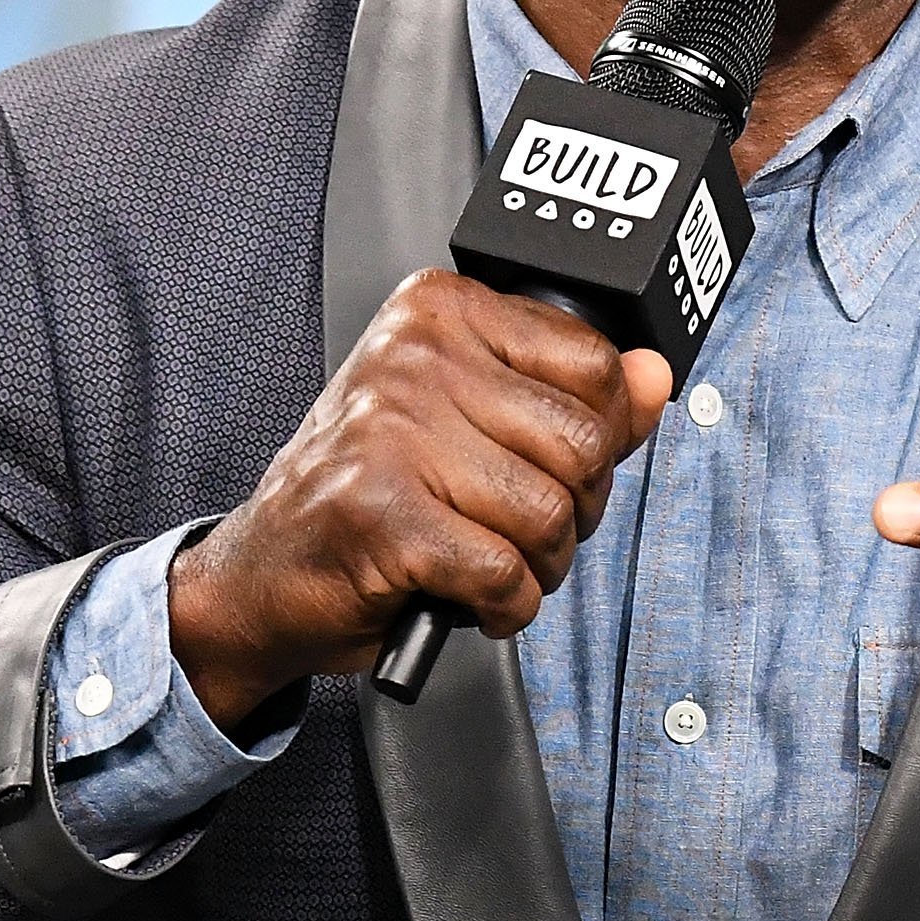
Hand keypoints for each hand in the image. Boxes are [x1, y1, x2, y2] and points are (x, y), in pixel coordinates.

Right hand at [170, 269, 670, 725]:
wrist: (263, 572)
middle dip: (575, 512)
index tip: (556, 467)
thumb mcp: (474, 424)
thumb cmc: (371, 493)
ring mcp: (391, 433)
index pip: (593, 363)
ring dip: (539, 567)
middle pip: (584, 444)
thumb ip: (573, 400)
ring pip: (550, 514)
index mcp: (442, 312)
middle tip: (524, 530)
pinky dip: (506, 608)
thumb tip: (656, 377)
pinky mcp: (379, 515)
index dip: (600, 437)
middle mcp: (413, 357)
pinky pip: (504, 572)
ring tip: (492, 565)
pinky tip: (471, 600)